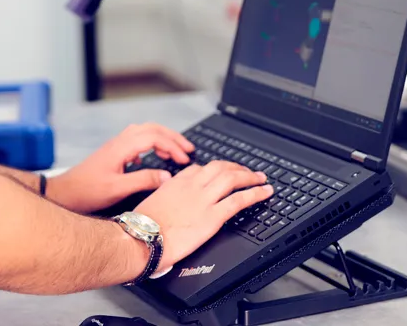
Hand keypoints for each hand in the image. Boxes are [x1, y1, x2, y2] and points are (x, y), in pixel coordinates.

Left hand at [47, 123, 195, 213]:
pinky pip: (137, 140)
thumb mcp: (117, 189)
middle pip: (152, 129)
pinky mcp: (113, 153)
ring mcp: (115, 146)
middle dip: (173, 137)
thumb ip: (143, 180)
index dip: (173, 146)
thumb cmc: (86, 192)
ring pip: (145, 132)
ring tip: (176, 152)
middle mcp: (119, 142)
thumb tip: (167, 176)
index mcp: (121, 147)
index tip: (184, 159)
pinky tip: (153, 158)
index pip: (154, 137)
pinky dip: (152, 144)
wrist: (64, 194)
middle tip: (188, 149)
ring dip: (163, 138)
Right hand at [134, 161, 273, 271]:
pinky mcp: (213, 217)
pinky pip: (239, 201)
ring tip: (261, 178)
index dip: (215, 169)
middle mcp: (193, 186)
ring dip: (250, 177)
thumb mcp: (151, 201)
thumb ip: (165, 195)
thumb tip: (168, 198)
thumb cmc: (141, 225)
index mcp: (177, 181)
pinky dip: (255, 194)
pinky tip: (265, 192)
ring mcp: (204, 200)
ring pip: (233, 179)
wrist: (142, 238)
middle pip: (221, 168)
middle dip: (237, 168)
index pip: (201, 168)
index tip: (221, 172)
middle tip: (247, 171)